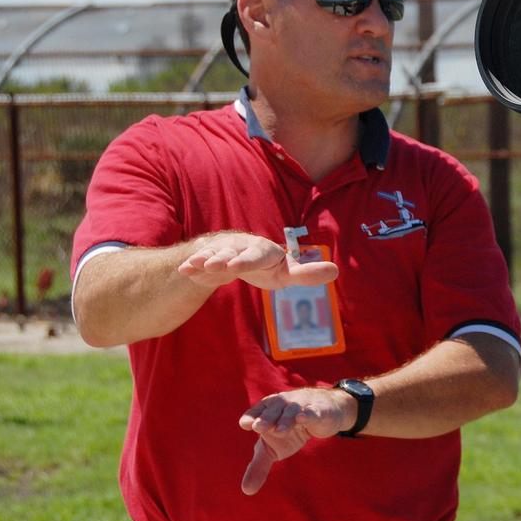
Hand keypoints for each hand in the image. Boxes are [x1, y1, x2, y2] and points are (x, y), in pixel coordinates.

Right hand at [177, 232, 338, 289]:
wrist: (234, 258)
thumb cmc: (266, 265)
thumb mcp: (286, 272)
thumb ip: (307, 273)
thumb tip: (336, 270)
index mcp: (263, 251)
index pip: (258, 256)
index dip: (249, 261)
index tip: (239, 266)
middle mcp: (242, 247)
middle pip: (233, 254)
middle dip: (225, 260)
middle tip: (219, 266)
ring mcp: (222, 251)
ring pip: (214, 255)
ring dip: (206, 260)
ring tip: (197, 266)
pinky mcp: (206, 257)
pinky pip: (198, 260)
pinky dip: (192, 265)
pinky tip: (185, 270)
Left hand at [237, 387, 356, 494]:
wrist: (324, 414)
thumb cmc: (292, 430)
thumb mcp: (274, 449)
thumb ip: (259, 467)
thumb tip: (246, 491)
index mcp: (267, 411)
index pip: (256, 411)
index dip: (251, 416)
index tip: (245, 424)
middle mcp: (282, 405)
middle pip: (272, 409)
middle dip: (266, 418)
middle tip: (258, 427)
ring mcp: (301, 406)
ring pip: (291, 411)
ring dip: (285, 420)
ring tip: (279, 431)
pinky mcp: (319, 411)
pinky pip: (313, 412)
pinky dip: (308, 414)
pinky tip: (302, 418)